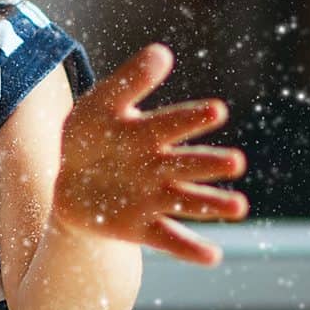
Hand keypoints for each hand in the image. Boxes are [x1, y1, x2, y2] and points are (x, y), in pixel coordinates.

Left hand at [53, 44, 248, 264]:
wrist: (70, 181)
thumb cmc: (91, 136)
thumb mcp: (100, 105)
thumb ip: (129, 81)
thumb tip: (162, 52)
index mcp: (150, 132)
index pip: (173, 123)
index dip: (193, 118)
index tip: (218, 110)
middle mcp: (160, 165)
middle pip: (188, 164)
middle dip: (210, 163)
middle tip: (235, 162)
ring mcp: (154, 198)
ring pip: (188, 201)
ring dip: (213, 204)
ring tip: (239, 207)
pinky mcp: (143, 228)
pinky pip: (169, 239)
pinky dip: (190, 250)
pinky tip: (213, 257)